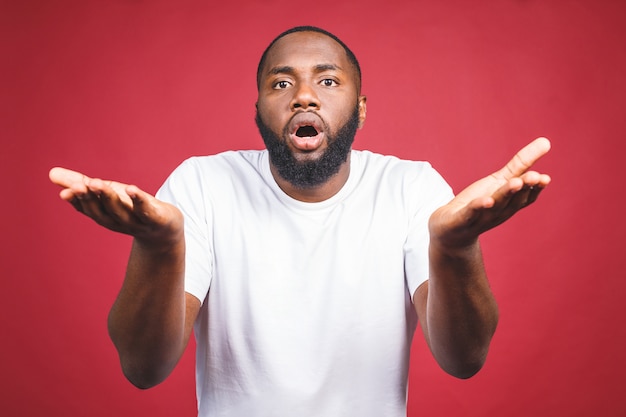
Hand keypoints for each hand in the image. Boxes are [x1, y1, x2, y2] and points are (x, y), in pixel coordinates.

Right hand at [49, 167, 182, 244]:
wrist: (165, 228)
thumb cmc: (132, 208)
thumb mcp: (107, 193)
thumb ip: (81, 184)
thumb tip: (51, 173)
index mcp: (104, 216)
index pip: (88, 209)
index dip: (78, 201)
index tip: (66, 192)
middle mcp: (118, 221)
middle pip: (101, 211)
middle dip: (90, 198)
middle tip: (79, 186)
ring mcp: (137, 222)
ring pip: (120, 211)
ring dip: (108, 197)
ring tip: (98, 183)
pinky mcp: (156, 219)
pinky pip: (146, 211)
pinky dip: (139, 201)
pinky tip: (132, 189)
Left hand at [429, 137, 551, 248]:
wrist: (450, 230)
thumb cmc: (479, 203)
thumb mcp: (499, 180)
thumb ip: (521, 163)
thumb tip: (546, 141)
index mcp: (509, 203)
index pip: (525, 197)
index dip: (535, 189)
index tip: (545, 178)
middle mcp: (497, 213)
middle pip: (512, 200)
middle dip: (523, 188)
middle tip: (535, 176)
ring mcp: (479, 218)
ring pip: (494, 206)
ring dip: (505, 194)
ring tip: (515, 182)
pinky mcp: (460, 221)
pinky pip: (469, 214)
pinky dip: (478, 207)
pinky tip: (485, 200)